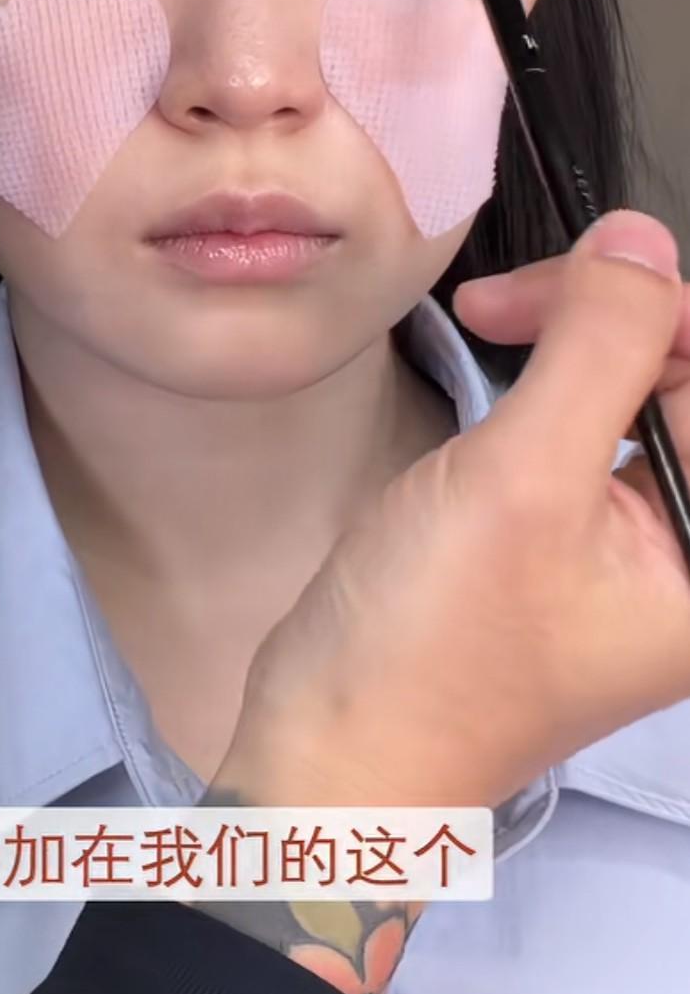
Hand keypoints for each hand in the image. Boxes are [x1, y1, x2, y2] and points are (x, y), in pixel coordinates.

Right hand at [217, 211, 689, 817]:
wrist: (337, 748)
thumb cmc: (429, 658)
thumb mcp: (523, 482)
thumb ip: (598, 348)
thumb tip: (639, 244)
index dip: (655, 311)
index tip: (557, 291)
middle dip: (612, 318)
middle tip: (506, 304)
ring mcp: (644, 551)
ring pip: (645, 388)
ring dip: (575, 339)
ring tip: (490, 326)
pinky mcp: (584, 541)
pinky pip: (600, 424)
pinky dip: (551, 383)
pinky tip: (498, 382)